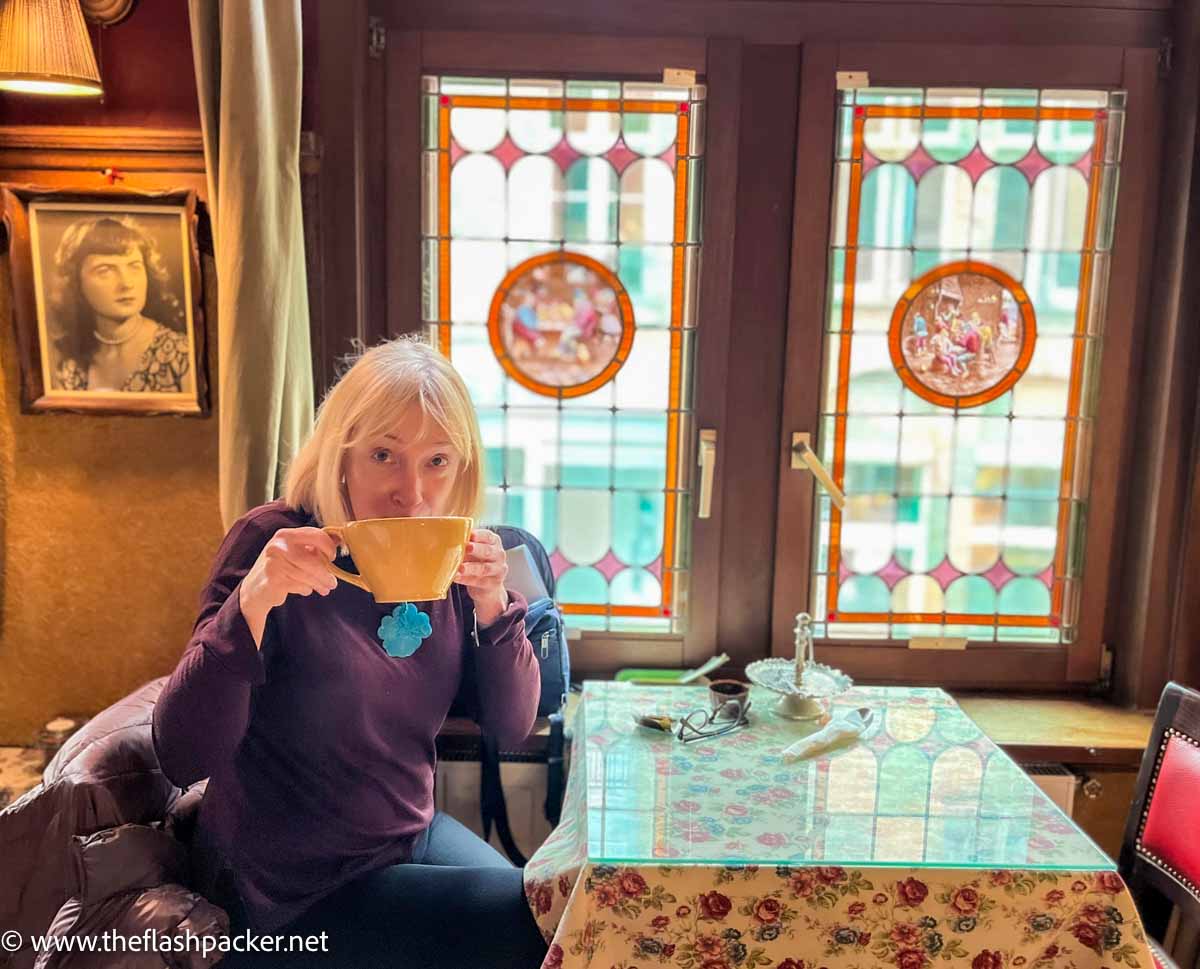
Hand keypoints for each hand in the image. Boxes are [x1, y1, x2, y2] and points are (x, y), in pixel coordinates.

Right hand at [239, 526, 338, 646]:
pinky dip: (305, 588)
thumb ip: (314, 546)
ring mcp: (273, 562)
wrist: (254, 589)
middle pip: (312, 559)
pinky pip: (298, 585)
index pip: (315, 535)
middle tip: (333, 583)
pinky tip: (306, 590)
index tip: (333, 557)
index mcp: (285, 535)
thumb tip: (340, 539)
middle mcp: (278, 546)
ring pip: (306, 574)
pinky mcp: (272, 579)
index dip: (329, 546)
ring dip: (318, 583)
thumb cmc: (279, 568)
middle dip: (325, 573)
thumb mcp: (295, 552)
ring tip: (324, 589)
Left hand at [455, 528, 508, 626]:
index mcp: (494, 542)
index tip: (470, 534)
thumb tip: (443, 537)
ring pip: (484, 568)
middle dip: (477, 549)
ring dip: (471, 567)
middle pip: (488, 551)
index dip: (479, 535)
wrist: (488, 585)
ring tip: (460, 568)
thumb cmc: (477, 561)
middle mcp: (498, 555)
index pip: (488, 536)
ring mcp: (498, 570)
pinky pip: (478, 581)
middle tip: (467, 547)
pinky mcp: (493, 584)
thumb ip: (465, 543)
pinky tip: (456, 577)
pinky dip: (466, 579)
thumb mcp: (475, 550)